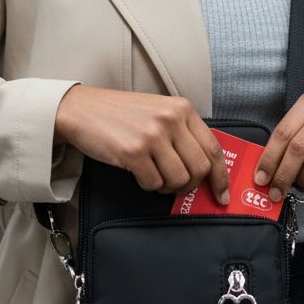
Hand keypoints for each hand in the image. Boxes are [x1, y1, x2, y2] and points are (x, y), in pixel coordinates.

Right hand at [55, 85, 230, 204]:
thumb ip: (182, 133)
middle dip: (191, 185)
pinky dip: (149, 186)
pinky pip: (154, 184)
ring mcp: (153, 135)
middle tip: (177, 187)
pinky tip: (139, 174)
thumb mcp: (159, 112)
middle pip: (199, 168)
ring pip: (179, 179)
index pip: (213, 148)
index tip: (222, 195)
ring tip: (155, 178)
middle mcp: (171, 119)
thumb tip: (205, 169)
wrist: (81, 109)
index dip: (220, 177)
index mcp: (182, 108)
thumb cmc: (121, 114)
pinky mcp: (134, 152)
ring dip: (168, 187)